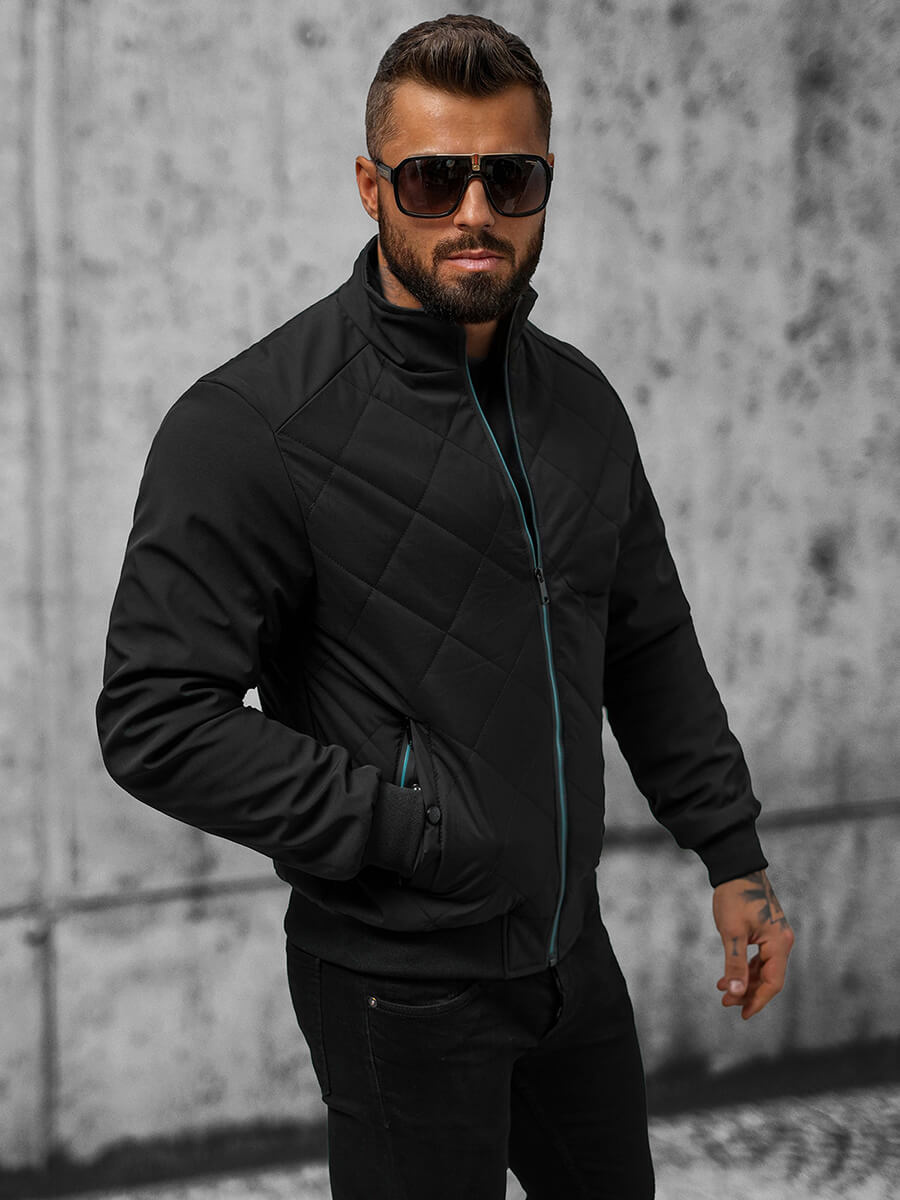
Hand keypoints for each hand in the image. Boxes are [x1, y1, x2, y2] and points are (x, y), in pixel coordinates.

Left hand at [712, 868, 793, 1019]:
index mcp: (779, 943)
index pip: (773, 982)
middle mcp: (783, 941)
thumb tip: (735, 993)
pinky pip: (760, 958)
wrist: (736, 869)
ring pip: (763, 969)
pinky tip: (728, 975)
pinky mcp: (767, 932)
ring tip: (722, 989)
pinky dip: (745, 968)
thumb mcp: (731, 933)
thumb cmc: (734, 897)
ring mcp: (776, 936)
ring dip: (745, 981)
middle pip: (769, 978)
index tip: (742, 1014)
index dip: (758, 1001)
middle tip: (725, 1001)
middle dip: (747, 992)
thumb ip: (734, 965)